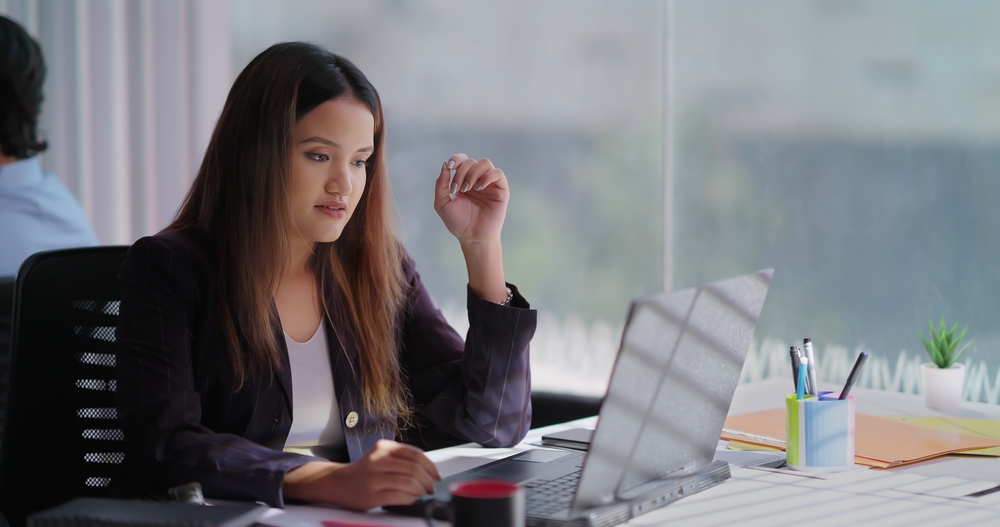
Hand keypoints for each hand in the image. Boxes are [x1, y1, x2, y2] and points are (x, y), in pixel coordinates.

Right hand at [282, 439, 440, 509]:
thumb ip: (400, 458)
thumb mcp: (380, 456)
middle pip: (414, 469)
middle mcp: (378, 460)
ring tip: (421, 493)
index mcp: (383, 447)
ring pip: (409, 483)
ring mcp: (374, 478)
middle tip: (431, 487)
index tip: (436, 475)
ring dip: (420, 490)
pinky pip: (400, 496)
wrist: (337, 483)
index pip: (415, 454)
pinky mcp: (372, 495)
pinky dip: (410, 499)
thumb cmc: (363, 471)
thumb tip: (428, 470)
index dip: (430, 466)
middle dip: (428, 480)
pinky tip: (409, 499)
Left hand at [434, 154, 508, 244]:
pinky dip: (487, 176)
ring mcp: (489, 184)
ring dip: (474, 173)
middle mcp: (477, 180)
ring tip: (469, 188)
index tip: (450, 167)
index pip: (462, 160)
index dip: (456, 158)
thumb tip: (445, 165)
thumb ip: (441, 185)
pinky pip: (498, 173)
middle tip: (458, 189)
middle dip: (461, 172)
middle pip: (471, 161)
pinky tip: (479, 187)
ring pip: (485, 163)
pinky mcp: (501, 190)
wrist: (473, 237)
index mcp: (463, 180)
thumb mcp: (442, 204)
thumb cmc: (458, 223)